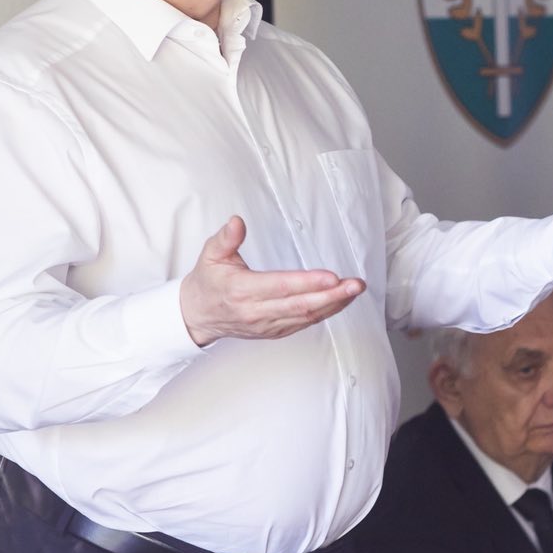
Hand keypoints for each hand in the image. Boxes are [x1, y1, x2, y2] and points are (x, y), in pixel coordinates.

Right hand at [179, 217, 365, 347]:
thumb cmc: (208, 282)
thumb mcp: (210, 255)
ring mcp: (267, 324)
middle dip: (332, 295)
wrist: (197, 315)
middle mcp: (256, 311)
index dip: (307, 283)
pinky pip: (304, 323)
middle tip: (355, 284)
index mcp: (241, 290)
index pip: (280, 287)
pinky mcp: (274, 331)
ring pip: (306, 317)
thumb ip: (225, 238)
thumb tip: (237, 221)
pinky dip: (325, 312)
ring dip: (334, 304)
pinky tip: (340, 301)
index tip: (332, 276)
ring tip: (355, 290)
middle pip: (300, 305)